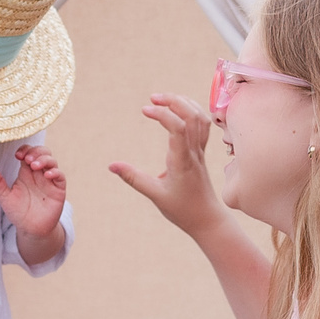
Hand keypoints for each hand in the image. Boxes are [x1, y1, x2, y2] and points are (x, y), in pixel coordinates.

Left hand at [0, 145, 68, 264]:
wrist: (31, 229)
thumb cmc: (19, 212)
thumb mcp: (6, 197)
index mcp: (26, 173)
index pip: (27, 153)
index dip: (24, 150)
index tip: (17, 155)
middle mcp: (38, 174)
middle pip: (42, 152)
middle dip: (36, 151)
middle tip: (27, 159)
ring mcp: (49, 181)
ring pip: (52, 161)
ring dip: (44, 160)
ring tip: (34, 166)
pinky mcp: (58, 189)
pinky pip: (60, 176)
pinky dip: (55, 172)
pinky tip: (47, 175)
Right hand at [109, 93, 230, 238]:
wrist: (208, 220)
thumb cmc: (183, 210)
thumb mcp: (155, 195)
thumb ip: (133, 178)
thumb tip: (111, 165)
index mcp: (182, 160)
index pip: (178, 127)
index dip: (162, 114)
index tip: (145, 110)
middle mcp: (194, 152)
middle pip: (192, 115)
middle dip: (173, 101)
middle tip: (152, 98)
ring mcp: (200, 151)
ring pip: (200, 118)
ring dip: (184, 103)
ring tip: (163, 100)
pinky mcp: (201, 153)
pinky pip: (202, 125)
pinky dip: (192, 111)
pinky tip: (179, 110)